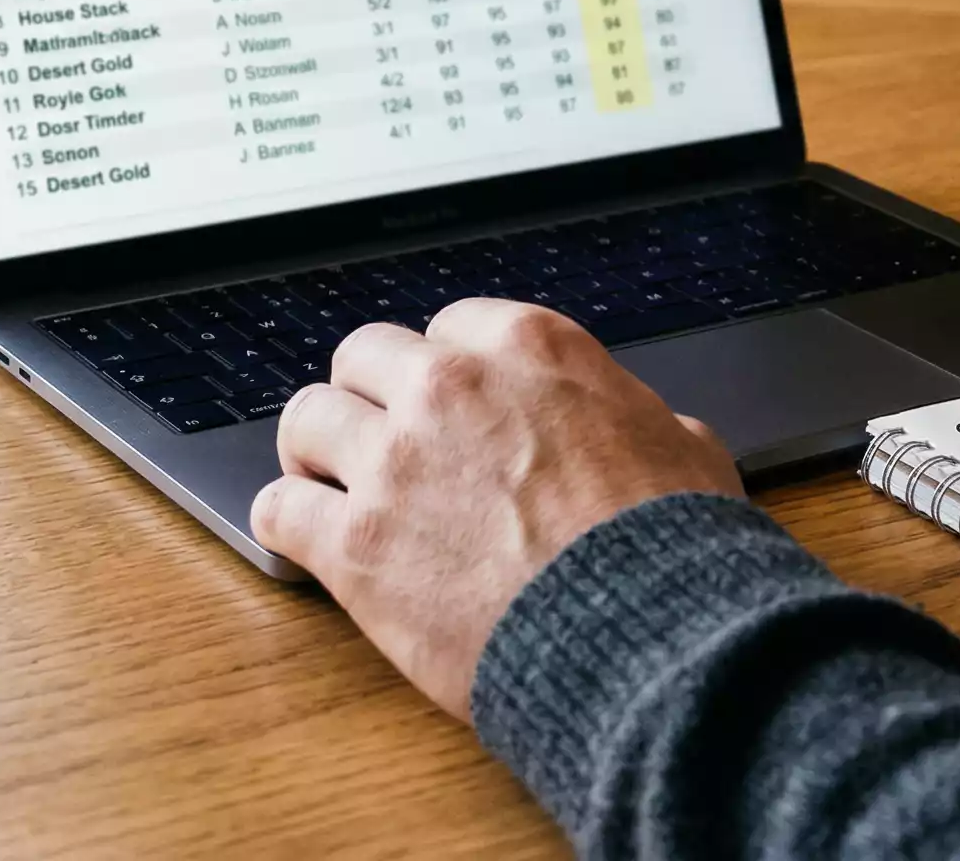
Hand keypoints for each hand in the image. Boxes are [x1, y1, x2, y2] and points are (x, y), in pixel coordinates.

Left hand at [250, 299, 743, 719]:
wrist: (645, 634)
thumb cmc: (672, 546)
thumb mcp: (682, 444)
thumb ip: (632, 416)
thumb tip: (640, 426)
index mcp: (529, 348)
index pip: (449, 326)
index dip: (447, 370)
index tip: (448, 408)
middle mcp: (449, 387)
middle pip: (363, 356)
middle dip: (371, 397)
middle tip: (382, 442)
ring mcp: (394, 463)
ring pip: (305, 417)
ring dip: (316, 450)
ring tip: (329, 484)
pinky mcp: (356, 545)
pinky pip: (277, 508)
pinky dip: (287, 521)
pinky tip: (307, 541)